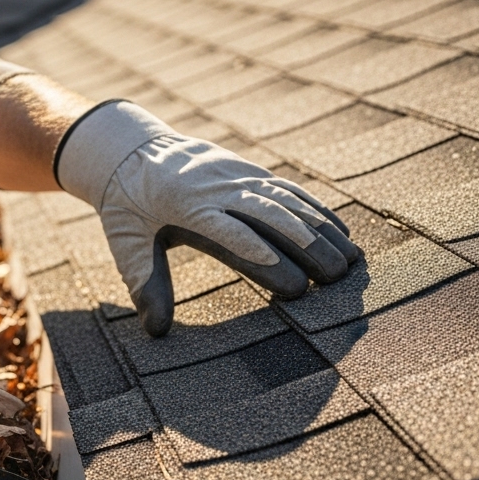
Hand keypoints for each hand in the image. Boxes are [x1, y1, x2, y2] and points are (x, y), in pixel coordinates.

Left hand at [56, 101, 360, 336]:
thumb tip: (156, 330)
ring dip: (322, 230)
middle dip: (306, 246)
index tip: (290, 283)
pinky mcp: (249, 171)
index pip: (228, 232)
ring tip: (352, 262)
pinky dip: (318, 211)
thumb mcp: (126, 243)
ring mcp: (237, 176)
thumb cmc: (126, 205)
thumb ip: (144, 282)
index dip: (260, 254)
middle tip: (335, 279)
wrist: (131, 149)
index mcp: (184, 205)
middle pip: (269, 215)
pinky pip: (289, 190)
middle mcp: (217, 188)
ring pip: (287, 201)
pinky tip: (343, 232)